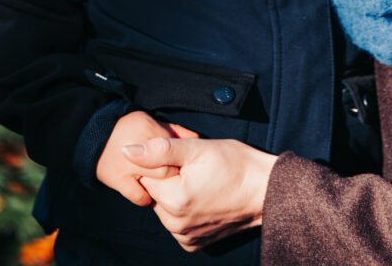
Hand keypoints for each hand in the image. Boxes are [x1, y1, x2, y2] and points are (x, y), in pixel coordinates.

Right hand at [96, 111, 197, 205]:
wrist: (94, 137)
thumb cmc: (128, 127)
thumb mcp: (151, 121)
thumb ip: (174, 130)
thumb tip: (197, 137)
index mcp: (148, 129)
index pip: (175, 149)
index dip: (182, 158)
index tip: (185, 164)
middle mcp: (138, 148)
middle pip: (168, 168)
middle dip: (173, 173)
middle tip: (175, 175)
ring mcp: (127, 166)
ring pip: (156, 184)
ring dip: (161, 186)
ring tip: (163, 184)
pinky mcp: (117, 180)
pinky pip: (140, 197)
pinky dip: (147, 196)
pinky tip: (149, 192)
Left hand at [122, 137, 276, 250]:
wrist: (265, 190)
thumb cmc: (235, 164)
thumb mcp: (198, 148)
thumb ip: (159, 150)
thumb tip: (126, 150)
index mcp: (174, 200)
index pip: (146, 176)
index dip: (163, 162)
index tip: (184, 158)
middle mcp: (176, 225)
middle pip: (154, 193)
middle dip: (168, 179)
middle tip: (195, 168)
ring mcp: (185, 237)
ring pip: (164, 208)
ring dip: (175, 194)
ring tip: (201, 181)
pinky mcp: (194, 244)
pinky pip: (176, 223)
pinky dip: (183, 210)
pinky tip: (202, 197)